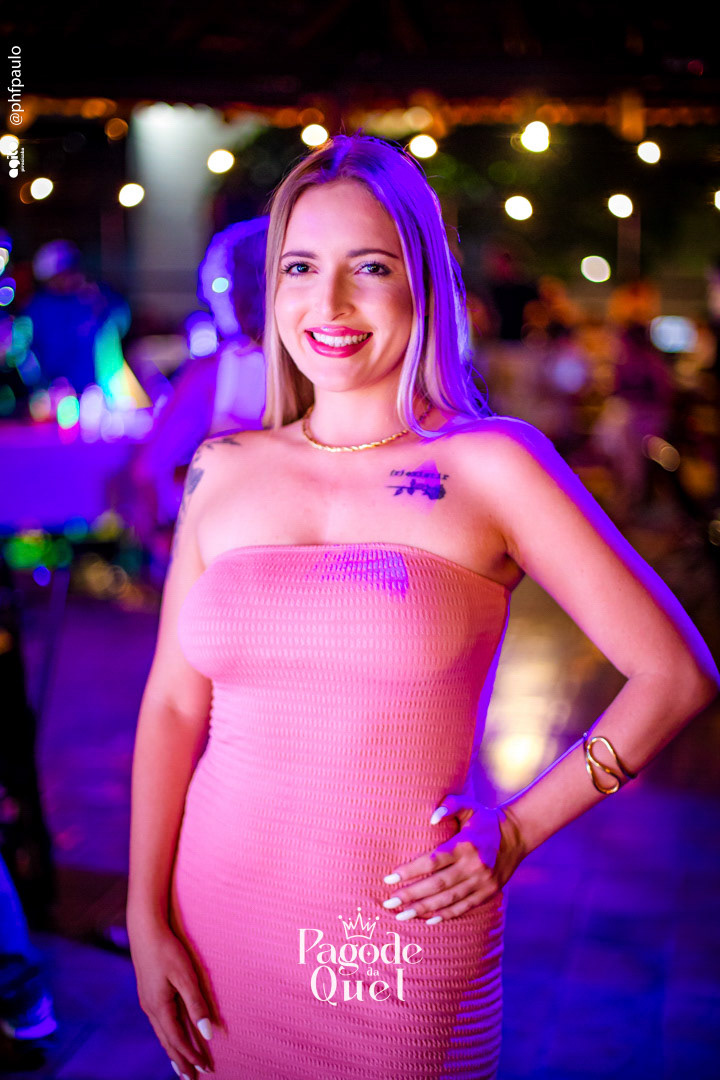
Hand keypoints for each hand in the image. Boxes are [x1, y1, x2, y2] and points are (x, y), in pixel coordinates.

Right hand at [128, 917, 213, 1077]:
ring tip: (182, 1067)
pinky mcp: (148, 994)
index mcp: (159, 1007)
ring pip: (162, 1034)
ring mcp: (147, 1002)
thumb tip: (208, 1034)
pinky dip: (168, 1037)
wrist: (144, 930)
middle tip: (192, 1079)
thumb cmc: (167, 950)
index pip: (178, 1040)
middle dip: (181, 1062)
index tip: (205, 1069)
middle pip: (167, 1043)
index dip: (192, 1056)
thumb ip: (196, 1005)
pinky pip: (160, 1023)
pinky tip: (171, 1037)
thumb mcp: (186, 976)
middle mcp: (150, 1009)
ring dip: (174, 1051)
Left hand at [380, 791, 525, 924]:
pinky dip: (445, 915)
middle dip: (411, 895)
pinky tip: (427, 920)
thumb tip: (431, 818)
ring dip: (423, 909)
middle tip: (389, 902)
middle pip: (437, 885)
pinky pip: (463, 907)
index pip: (433, 861)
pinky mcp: (488, 893)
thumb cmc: (483, 819)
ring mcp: (482, 883)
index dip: (410, 871)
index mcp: (465, 845)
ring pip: (448, 900)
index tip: (389, 878)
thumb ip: (449, 806)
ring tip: (402, 915)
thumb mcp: (468, 805)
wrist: (516, 835)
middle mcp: (474, 866)